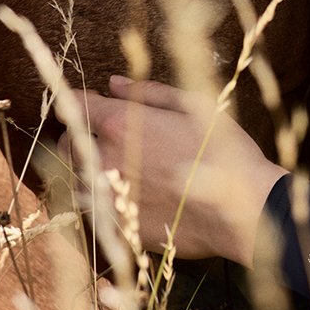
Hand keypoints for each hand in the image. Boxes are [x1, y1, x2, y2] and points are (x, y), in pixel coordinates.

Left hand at [67, 76, 287, 267]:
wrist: (240, 210)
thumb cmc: (222, 153)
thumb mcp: (196, 107)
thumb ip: (150, 92)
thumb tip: (115, 83)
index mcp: (121, 125)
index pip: (76, 105)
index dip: (85, 100)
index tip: (98, 102)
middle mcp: (104, 160)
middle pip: (69, 142)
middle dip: (83, 134)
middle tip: (112, 135)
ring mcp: (106, 197)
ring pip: (76, 178)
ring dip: (90, 168)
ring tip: (124, 167)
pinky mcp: (114, 226)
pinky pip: (93, 208)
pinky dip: (103, 198)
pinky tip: (132, 194)